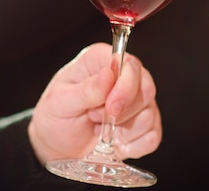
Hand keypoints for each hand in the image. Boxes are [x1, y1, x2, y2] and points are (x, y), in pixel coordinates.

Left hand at [28, 43, 160, 163]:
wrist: (57, 147)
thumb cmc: (56, 117)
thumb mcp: (60, 103)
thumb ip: (85, 90)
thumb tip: (108, 75)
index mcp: (101, 61)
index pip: (130, 64)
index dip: (126, 86)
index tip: (111, 108)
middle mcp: (123, 77)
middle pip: (147, 88)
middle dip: (124, 112)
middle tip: (96, 120)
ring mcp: (137, 102)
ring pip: (150, 114)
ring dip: (123, 131)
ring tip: (100, 129)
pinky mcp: (144, 126)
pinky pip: (152, 136)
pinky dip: (132, 146)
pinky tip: (114, 143)